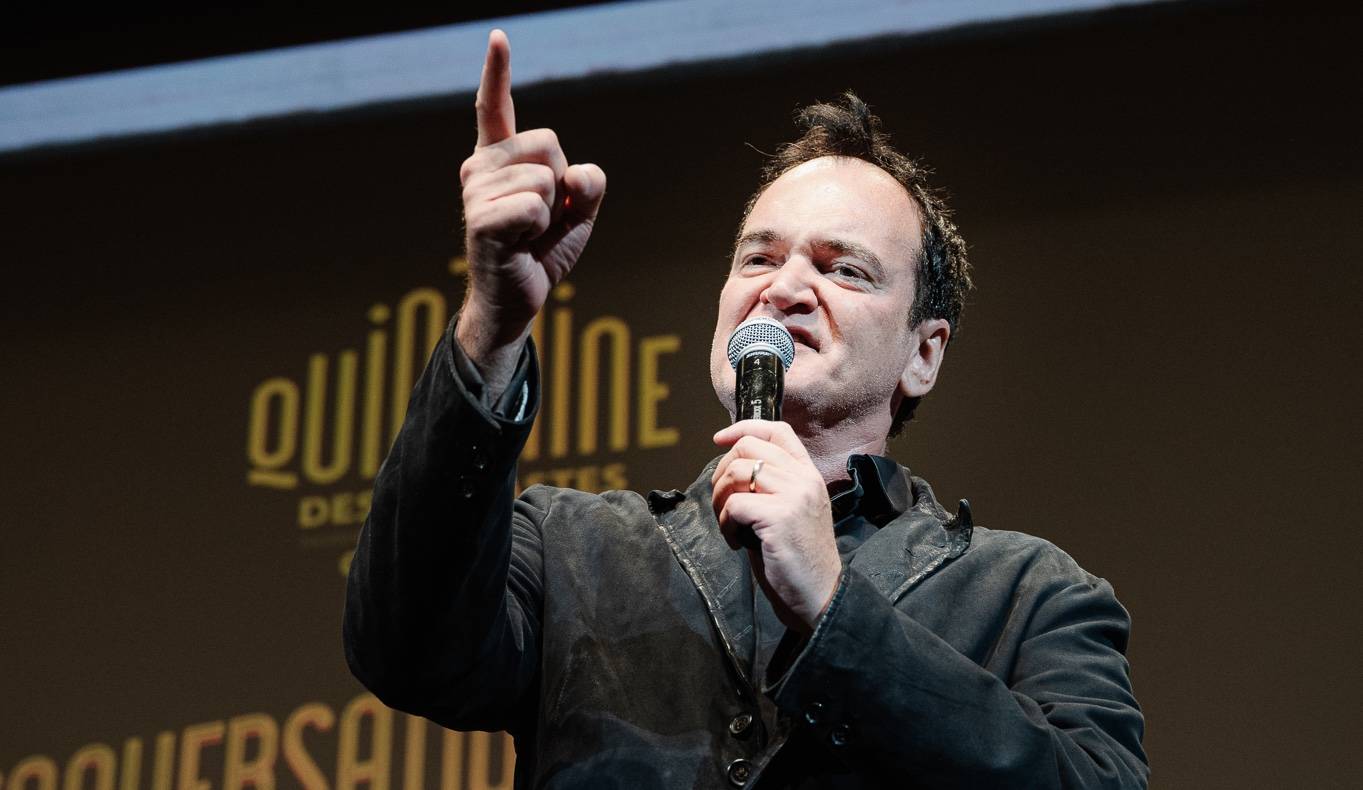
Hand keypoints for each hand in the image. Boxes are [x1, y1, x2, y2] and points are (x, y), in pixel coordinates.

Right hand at [456, 30, 606, 364]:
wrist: (517, 299)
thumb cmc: (541, 251)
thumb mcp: (578, 214)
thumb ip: (589, 186)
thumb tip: (577, 174)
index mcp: (499, 158)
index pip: (494, 107)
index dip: (496, 72)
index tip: (498, 38)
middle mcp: (480, 166)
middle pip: (550, 143)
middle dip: (561, 184)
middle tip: (540, 219)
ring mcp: (476, 191)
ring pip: (547, 178)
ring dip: (551, 212)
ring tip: (528, 234)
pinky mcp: (481, 219)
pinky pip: (536, 205)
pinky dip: (541, 228)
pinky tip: (520, 244)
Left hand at [711, 420, 842, 633]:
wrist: (820, 595)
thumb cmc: (797, 557)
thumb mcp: (791, 510)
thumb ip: (771, 485)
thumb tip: (730, 467)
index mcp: (809, 474)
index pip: (777, 429)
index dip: (742, 428)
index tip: (719, 440)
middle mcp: (805, 479)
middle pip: (748, 447)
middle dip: (721, 471)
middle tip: (723, 502)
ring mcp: (794, 496)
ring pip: (736, 472)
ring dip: (720, 499)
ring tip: (729, 524)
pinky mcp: (780, 517)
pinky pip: (734, 505)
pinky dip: (725, 523)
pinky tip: (736, 541)